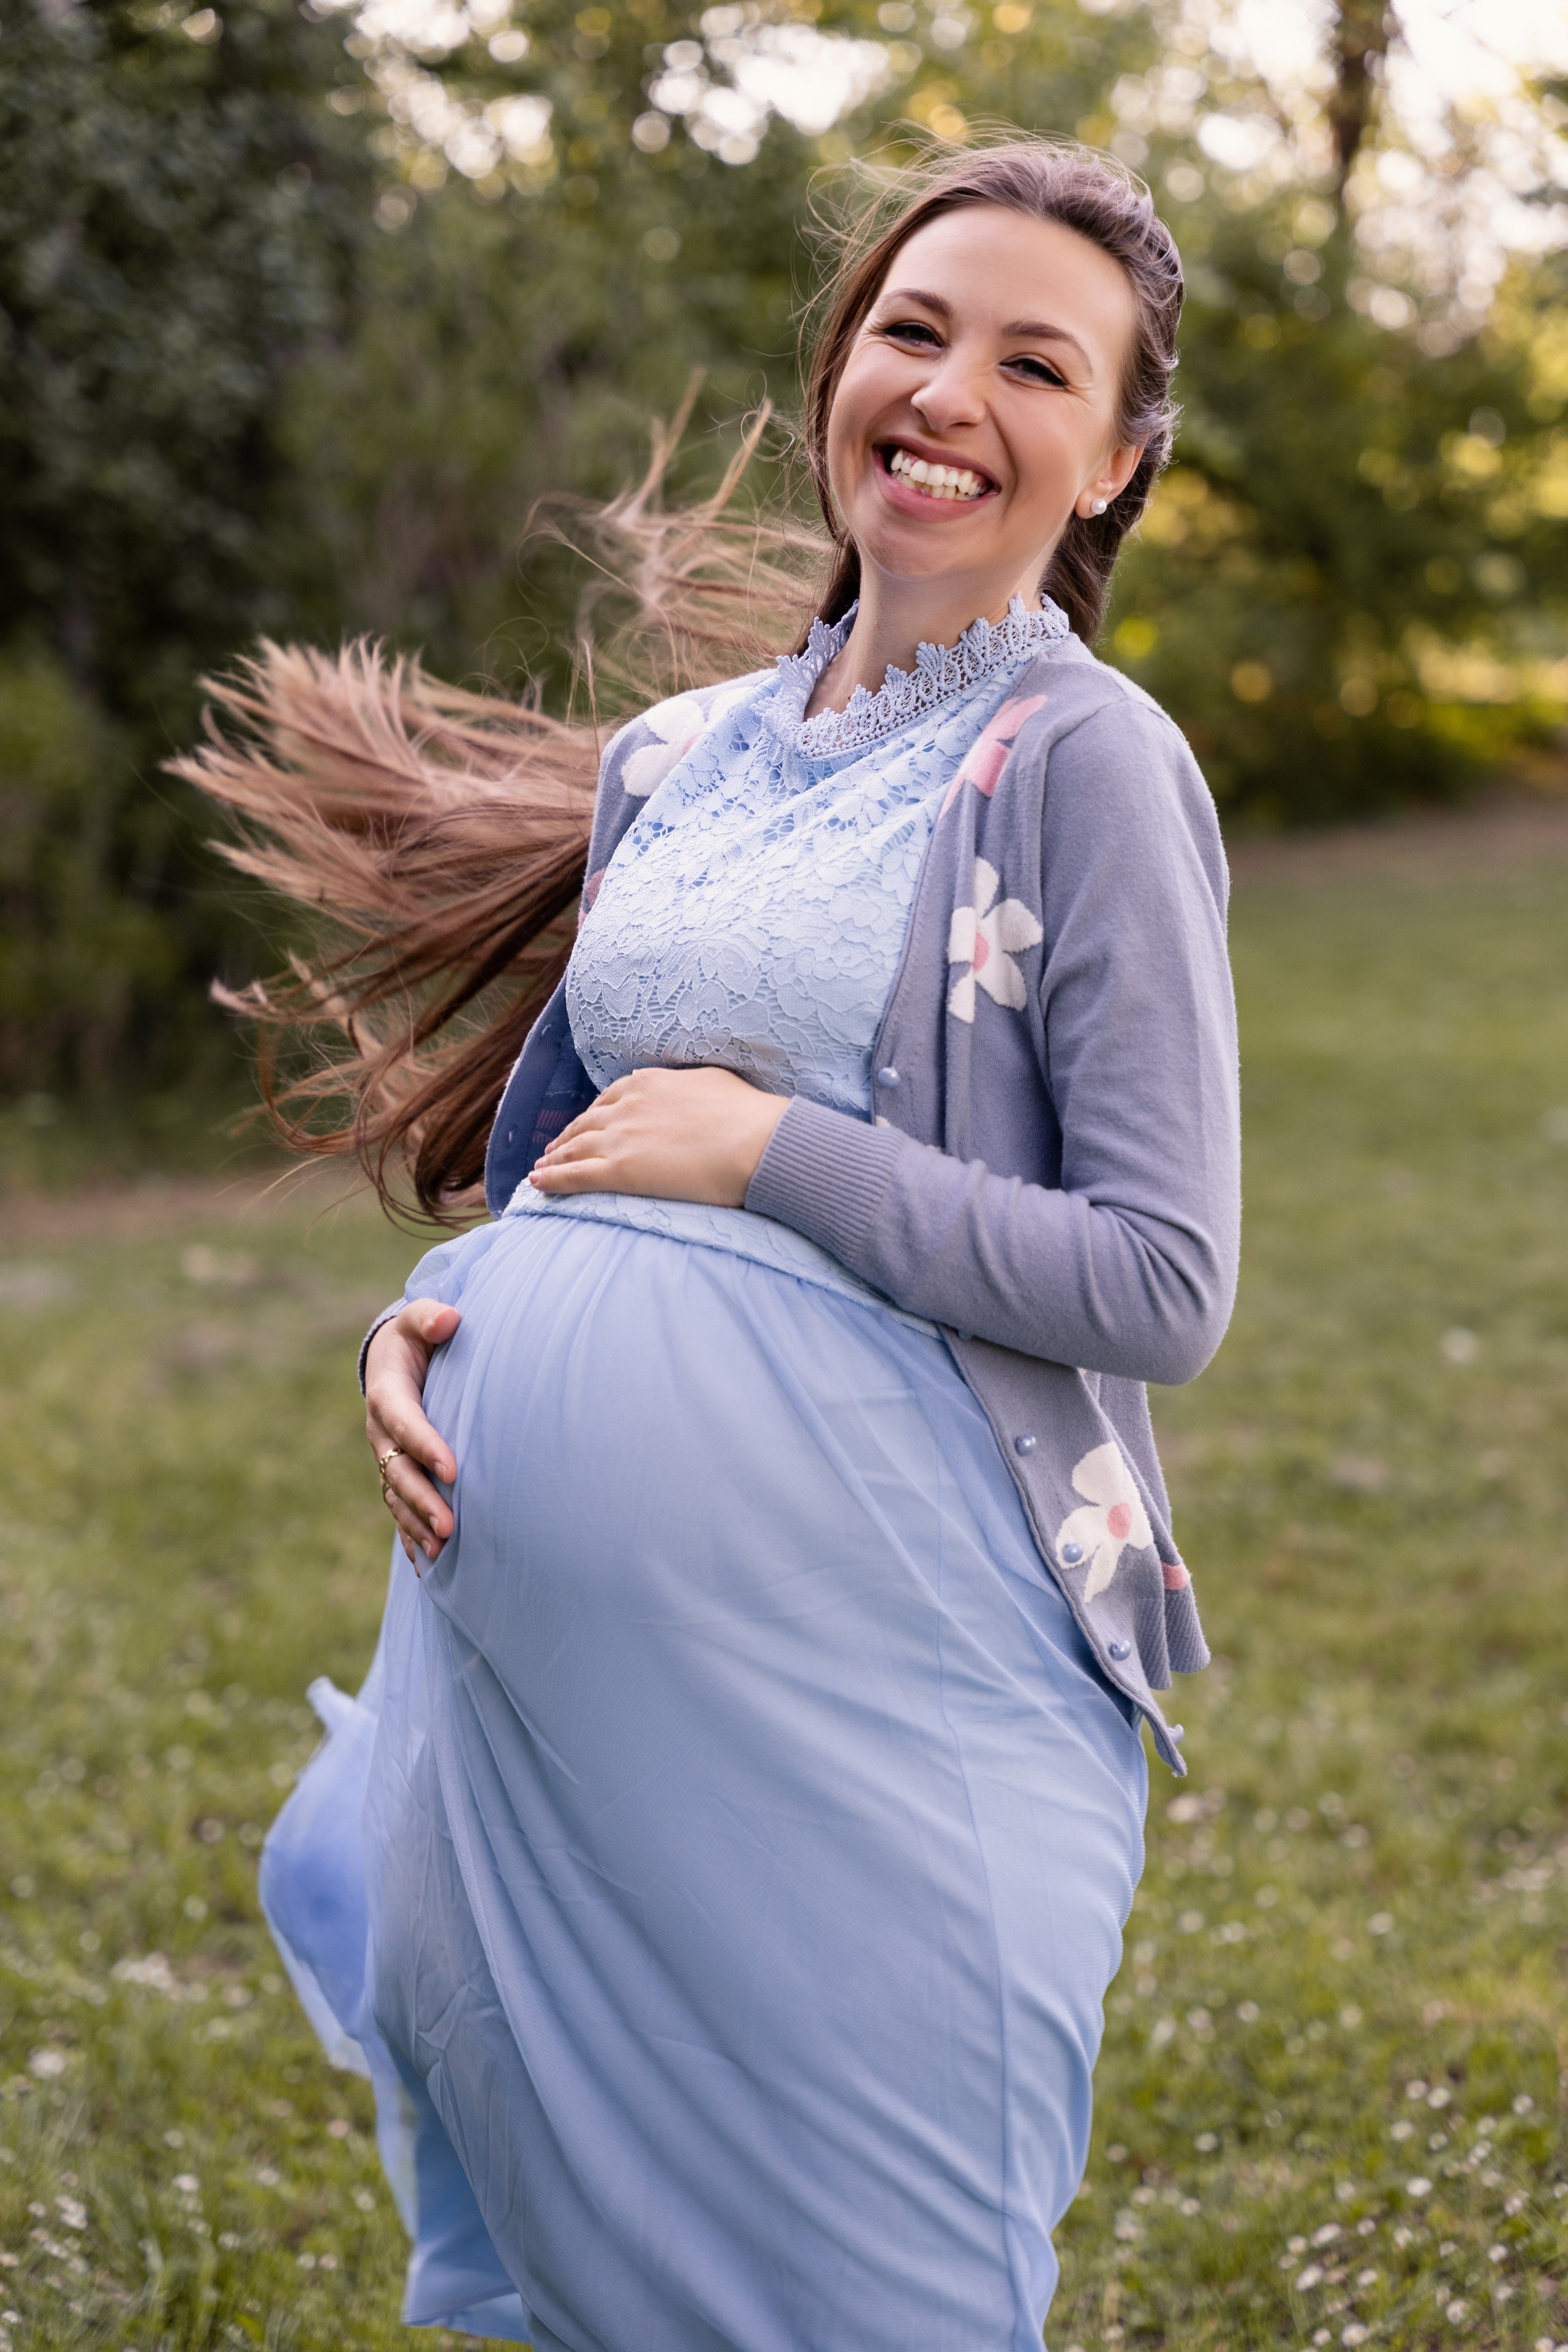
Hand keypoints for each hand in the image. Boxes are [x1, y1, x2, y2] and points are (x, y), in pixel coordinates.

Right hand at [365, 1298, 460, 1567]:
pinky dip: (409, 1536)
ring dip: (416, 1525)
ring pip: (397, 1496)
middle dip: (422, 1501)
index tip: (453, 1470)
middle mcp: (381, 1433)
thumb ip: (430, 1317)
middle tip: (450, 1527)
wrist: (392, 1358)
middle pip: (399, 1471)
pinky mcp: (394, 1473)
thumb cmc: (415, 1339)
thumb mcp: (418, 1321)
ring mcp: (386, 1457)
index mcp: (387, 1395)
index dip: (426, 1446)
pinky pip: (398, 1509)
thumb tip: (450, 1319)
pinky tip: (427, 1565)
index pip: (405, 1422)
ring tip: (442, 1552)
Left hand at [528, 1065, 789, 1207]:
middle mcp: (627, 1106)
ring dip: (554, 1159)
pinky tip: (537, 1184)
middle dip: (567, 1137)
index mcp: (648, 1083)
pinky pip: (575, 1176)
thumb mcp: (713, 1082)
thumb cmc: (747, 1114)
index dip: (593, 1115)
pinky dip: (552, 1180)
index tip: (585, 1125)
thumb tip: (689, 1089)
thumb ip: (689, 1086)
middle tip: (553, 1149)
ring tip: (541, 1168)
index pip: (609, 1099)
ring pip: (574, 1148)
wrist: (756, 1142)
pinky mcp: (620, 1171)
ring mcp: (620, 1138)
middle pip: (585, 1123)